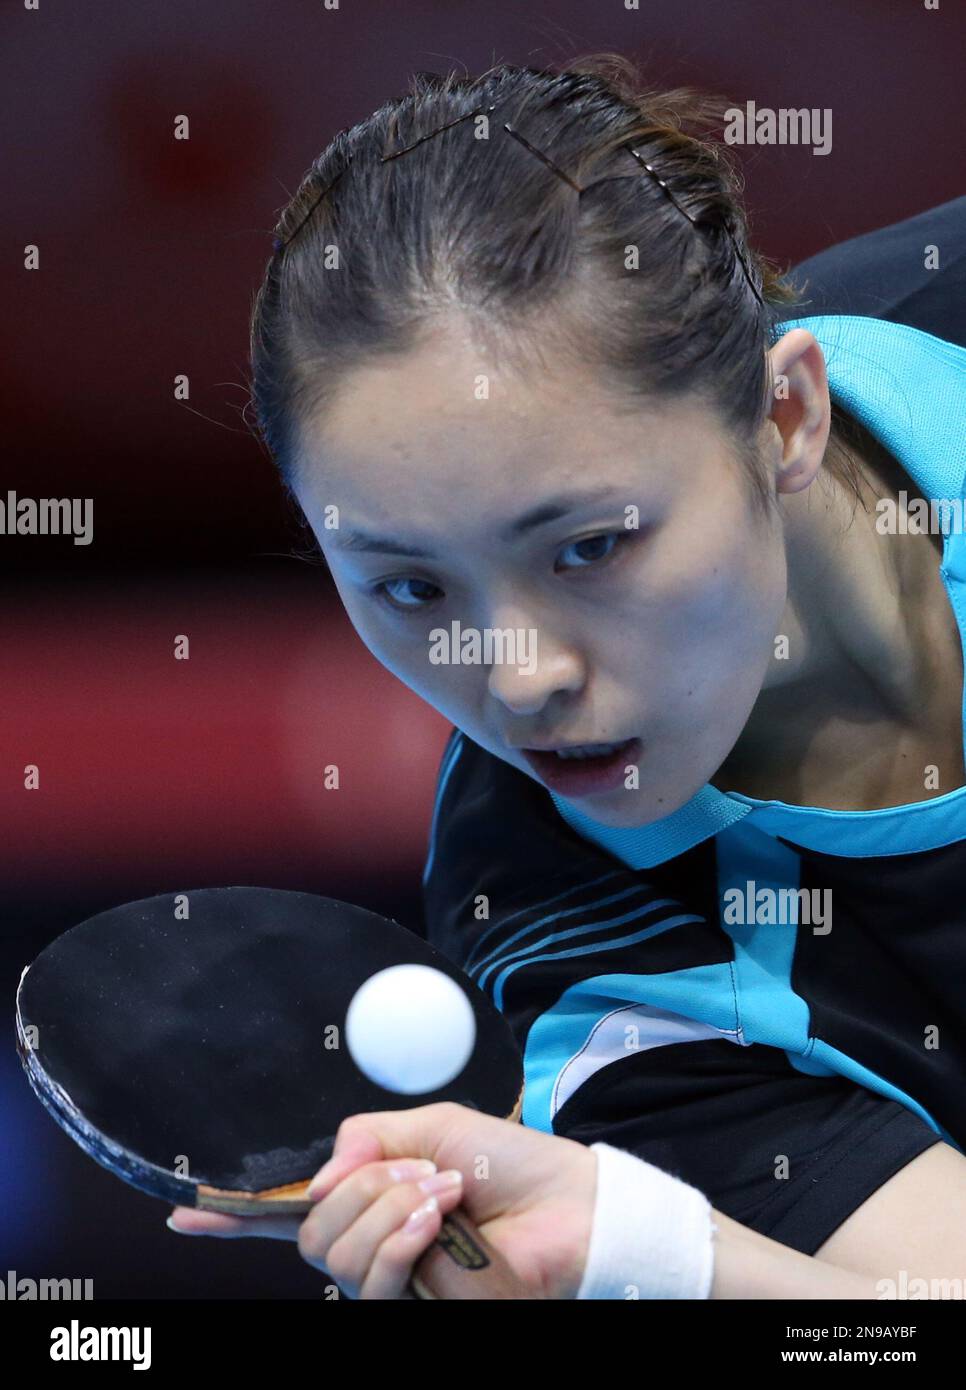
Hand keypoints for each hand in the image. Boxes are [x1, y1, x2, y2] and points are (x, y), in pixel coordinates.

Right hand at [167, 1102, 597, 1298]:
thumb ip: (365, 1141)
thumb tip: (319, 1183)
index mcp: (375, 1198)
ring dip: (388, 1209)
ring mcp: (396, 1282)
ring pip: (337, 1256)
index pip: (294, 1215)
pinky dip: (403, 1235)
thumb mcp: (430, 1126)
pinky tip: (440, 1217)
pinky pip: (375, 1277)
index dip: (235, 1219)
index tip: (183, 1216)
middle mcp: (376, 1245)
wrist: (570, 1203)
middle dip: (359, 1190)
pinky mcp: (418, 1308)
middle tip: (417, 1171)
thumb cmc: (512, 1163)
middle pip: (311, 1235)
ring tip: (442, 1193)